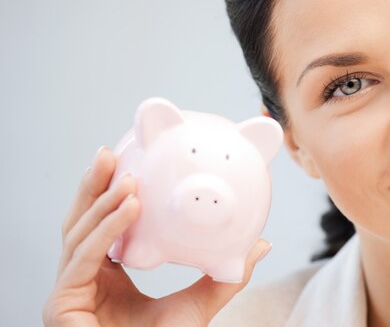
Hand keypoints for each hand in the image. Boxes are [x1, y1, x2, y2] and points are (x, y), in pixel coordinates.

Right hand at [43, 146, 270, 326]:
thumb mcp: (200, 304)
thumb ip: (226, 276)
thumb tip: (261, 245)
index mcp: (106, 275)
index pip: (101, 226)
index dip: (109, 194)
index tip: (127, 164)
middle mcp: (83, 278)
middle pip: (81, 222)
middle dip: (94, 186)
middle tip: (109, 153)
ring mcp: (69, 291)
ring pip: (78, 234)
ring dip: (104, 201)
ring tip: (128, 176)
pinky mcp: (60, 304)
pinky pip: (86, 257)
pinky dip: (108, 229)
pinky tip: (130, 206)